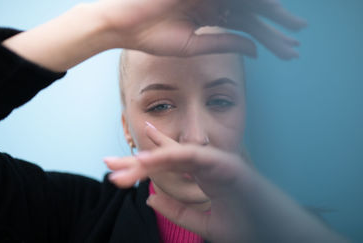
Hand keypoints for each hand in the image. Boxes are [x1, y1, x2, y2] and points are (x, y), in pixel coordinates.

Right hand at [95, 0, 306, 58]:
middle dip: (275, 22)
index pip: (244, 24)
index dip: (267, 36)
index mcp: (209, 15)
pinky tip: (269, 4)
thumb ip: (226, 42)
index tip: (288, 50)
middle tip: (299, 32)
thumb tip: (256, 50)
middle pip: (249, 9)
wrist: (124, 27)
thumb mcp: (196, 46)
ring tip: (287, 21)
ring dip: (267, 7)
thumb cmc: (153, 38)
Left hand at [105, 123, 257, 242]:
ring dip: (149, 158)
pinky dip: (171, 156)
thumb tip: (150, 197)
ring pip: (176, 155)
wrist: (279, 233)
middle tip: (108, 162)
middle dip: (136, 161)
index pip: (166, 168)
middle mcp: (206, 166)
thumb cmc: (248, 226)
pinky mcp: (226, 165)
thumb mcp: (204, 224)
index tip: (116, 171)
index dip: (140, 167)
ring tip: (122, 163)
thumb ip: (178, 210)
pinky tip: (148, 160)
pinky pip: (194, 158)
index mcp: (200, 176)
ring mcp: (216, 163)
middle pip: (165, 159)